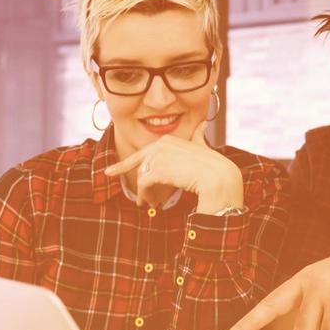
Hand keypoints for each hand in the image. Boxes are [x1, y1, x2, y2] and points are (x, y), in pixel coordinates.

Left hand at [105, 118, 241, 212]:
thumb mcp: (204, 149)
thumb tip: (203, 124)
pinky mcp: (158, 169)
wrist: (220, 178)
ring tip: (151, 205)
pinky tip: (153, 204)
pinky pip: (144, 184)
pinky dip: (146, 196)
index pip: (143, 154)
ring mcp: (159, 156)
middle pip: (141, 167)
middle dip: (138, 185)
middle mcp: (161, 144)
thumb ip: (198, 137)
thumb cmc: (215, 166)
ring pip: (142, 177)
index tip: (110, 172)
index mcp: (169, 139)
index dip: (126, 164)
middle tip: (141, 202)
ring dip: (145, 194)